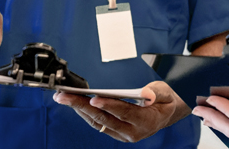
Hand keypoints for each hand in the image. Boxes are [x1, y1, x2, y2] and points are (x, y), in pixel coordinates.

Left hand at [53, 81, 189, 141]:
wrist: (165, 114)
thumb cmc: (164, 101)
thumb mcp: (166, 93)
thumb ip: (156, 93)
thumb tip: (146, 94)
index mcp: (146, 122)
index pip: (124, 112)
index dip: (109, 105)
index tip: (94, 98)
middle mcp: (133, 132)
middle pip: (104, 118)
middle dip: (83, 106)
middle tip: (64, 96)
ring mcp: (122, 134)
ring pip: (97, 122)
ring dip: (79, 110)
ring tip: (63, 98)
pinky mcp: (115, 133)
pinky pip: (97, 124)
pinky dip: (85, 113)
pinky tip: (74, 103)